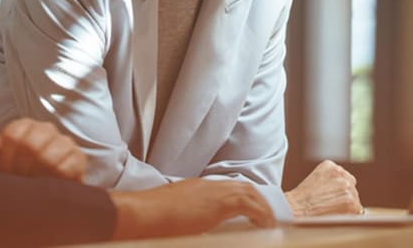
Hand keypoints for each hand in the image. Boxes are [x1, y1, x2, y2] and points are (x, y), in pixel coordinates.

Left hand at [0, 118, 85, 181]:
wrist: (32, 194)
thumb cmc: (11, 176)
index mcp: (23, 126)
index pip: (13, 136)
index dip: (4, 159)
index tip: (3, 173)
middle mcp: (45, 129)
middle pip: (30, 146)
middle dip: (19, 170)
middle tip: (17, 182)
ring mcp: (64, 142)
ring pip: (48, 157)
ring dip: (36, 176)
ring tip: (31, 184)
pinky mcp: (78, 158)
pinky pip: (67, 167)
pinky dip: (55, 179)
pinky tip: (48, 184)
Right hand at [108, 179, 274, 238]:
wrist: (142, 214)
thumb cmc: (148, 219)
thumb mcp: (171, 216)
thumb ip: (187, 219)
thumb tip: (191, 226)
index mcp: (195, 188)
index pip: (226, 188)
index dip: (241, 198)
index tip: (250, 211)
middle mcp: (207, 186)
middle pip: (242, 187)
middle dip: (257, 201)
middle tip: (267, 218)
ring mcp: (213, 191)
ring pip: (249, 193)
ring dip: (262, 207)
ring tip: (270, 224)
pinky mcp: (220, 203)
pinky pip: (249, 205)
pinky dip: (261, 214)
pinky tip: (266, 226)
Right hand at [284, 160, 361, 216]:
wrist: (296, 207)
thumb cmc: (302, 197)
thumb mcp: (316, 178)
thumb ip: (330, 178)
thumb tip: (346, 187)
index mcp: (330, 165)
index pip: (344, 176)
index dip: (339, 188)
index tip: (332, 194)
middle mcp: (340, 173)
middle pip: (351, 186)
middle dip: (344, 195)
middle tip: (332, 204)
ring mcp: (345, 186)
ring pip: (355, 197)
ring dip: (348, 205)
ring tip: (333, 210)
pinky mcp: (350, 200)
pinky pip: (358, 209)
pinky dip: (351, 214)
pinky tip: (339, 215)